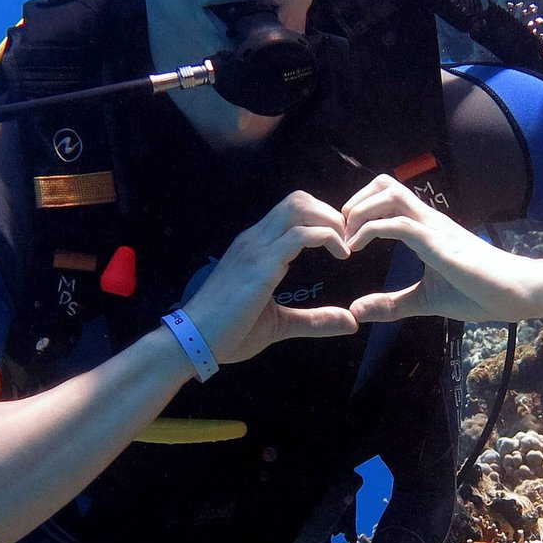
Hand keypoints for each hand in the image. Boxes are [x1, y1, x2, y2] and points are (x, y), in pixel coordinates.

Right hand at [180, 190, 358, 363]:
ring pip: (299, 208)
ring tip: (345, 245)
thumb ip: (314, 320)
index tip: (340, 241)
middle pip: (297, 199)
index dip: (320, 217)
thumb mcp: (279, 324)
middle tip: (347, 240)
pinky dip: (328, 237)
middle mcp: (254, 240)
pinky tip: (342, 255)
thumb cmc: (228, 333)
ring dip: (330, 220)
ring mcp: (256, 249)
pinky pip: (301, 235)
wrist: (192, 342)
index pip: (290, 210)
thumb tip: (350, 323)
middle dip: (329, 212)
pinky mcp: (261, 265)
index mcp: (254, 247)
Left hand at [341, 174, 536, 323]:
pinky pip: (400, 224)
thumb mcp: (425, 300)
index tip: (346, 235)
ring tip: (348, 239)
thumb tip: (356, 311)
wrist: (517, 293)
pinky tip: (357, 248)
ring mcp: (435, 228)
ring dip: (359, 212)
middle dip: (355, 201)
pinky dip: (371, 230)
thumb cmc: (479, 292)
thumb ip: (391, 303)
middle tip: (342, 232)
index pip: (388, 194)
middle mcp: (429, 220)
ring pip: (389, 195)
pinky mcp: (439, 244)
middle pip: (385, 183)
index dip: (360, 205)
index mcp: (426, 227)